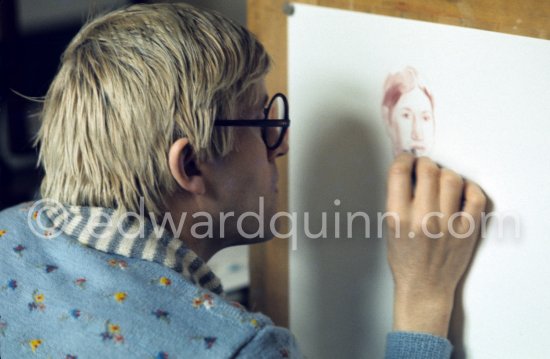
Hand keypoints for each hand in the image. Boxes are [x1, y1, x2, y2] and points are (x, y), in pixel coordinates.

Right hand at [385, 154, 485, 336]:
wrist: (424, 287)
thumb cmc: (405, 259)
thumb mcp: (390, 228)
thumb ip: (397, 199)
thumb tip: (409, 171)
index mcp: (398, 217)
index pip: (400, 172)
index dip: (404, 159)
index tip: (407, 159)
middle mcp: (423, 219)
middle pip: (428, 170)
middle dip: (425, 163)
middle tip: (425, 168)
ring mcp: (448, 224)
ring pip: (452, 178)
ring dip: (445, 174)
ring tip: (442, 181)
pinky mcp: (468, 230)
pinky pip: (475, 197)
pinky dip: (469, 188)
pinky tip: (460, 191)